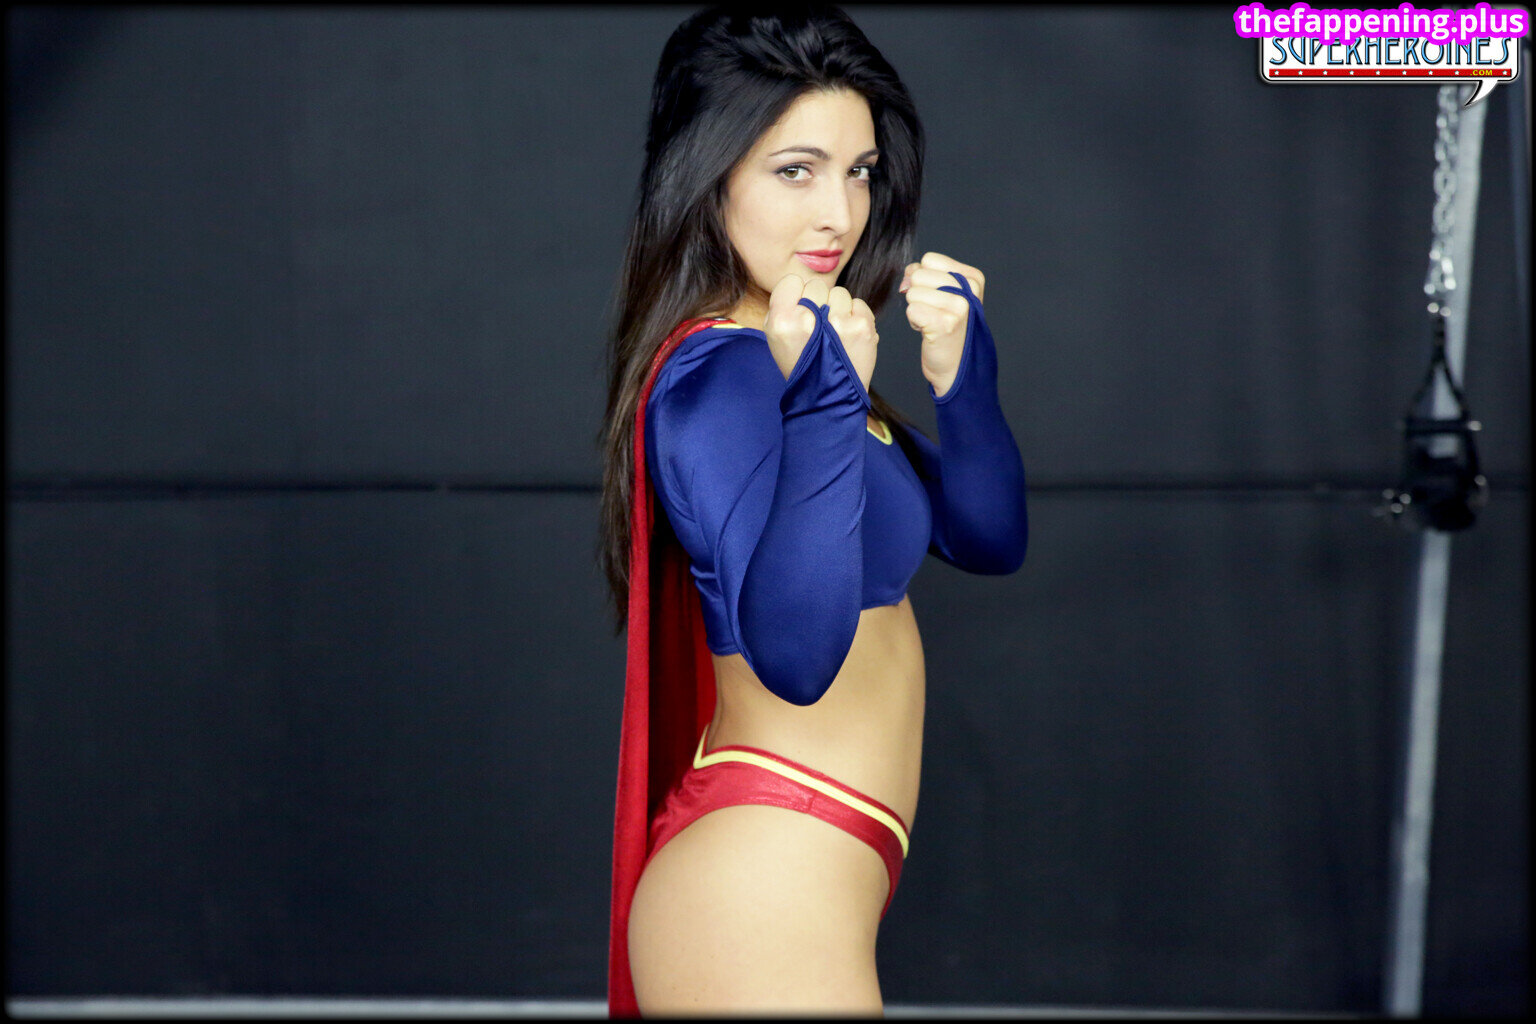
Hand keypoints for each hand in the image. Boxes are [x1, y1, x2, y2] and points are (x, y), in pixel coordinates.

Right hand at [764, 273, 878, 391]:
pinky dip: (856, 316)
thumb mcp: (775, 338)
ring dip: (838, 309)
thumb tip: (799, 287)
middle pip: (817, 286)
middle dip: (820, 302)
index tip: (802, 310)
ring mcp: (838, 321)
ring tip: (834, 334)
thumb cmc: (801, 367)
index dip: (798, 294)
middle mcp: (809, 317)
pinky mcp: (862, 327)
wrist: (827, 400)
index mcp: (782, 320)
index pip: (792, 281)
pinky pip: (859, 303)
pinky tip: (848, 336)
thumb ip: (782, 308)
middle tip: (819, 327)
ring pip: (840, 293)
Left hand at [899, 252, 984, 398]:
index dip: (924, 278)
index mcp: (973, 277)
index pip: (929, 259)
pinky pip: (911, 309)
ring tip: (932, 322)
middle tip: (934, 313)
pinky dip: (914, 322)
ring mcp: (959, 307)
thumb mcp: (945, 293)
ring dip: (916, 309)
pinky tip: (928, 331)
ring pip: (912, 292)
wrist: (956, 364)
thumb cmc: (947, 326)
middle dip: (918, 295)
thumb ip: (925, 274)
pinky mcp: (944, 323)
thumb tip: (907, 275)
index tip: (937, 297)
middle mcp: (969, 290)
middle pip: (918, 274)